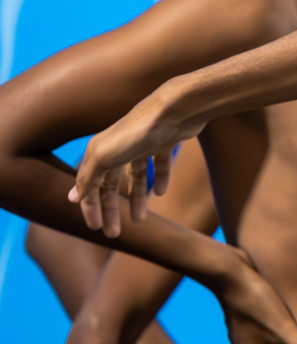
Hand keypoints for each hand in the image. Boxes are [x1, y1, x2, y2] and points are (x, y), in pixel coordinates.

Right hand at [70, 87, 200, 236]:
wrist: (176, 109)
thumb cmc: (137, 131)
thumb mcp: (104, 157)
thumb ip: (88, 177)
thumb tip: (73, 197)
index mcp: (100, 151)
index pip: (90, 185)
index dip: (90, 207)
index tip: (95, 228)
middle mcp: (119, 147)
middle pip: (111, 184)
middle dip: (111, 209)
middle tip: (115, 234)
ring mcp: (142, 144)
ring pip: (137, 177)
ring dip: (136, 198)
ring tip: (141, 220)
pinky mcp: (164, 142)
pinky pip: (160, 164)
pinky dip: (160, 179)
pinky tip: (161, 193)